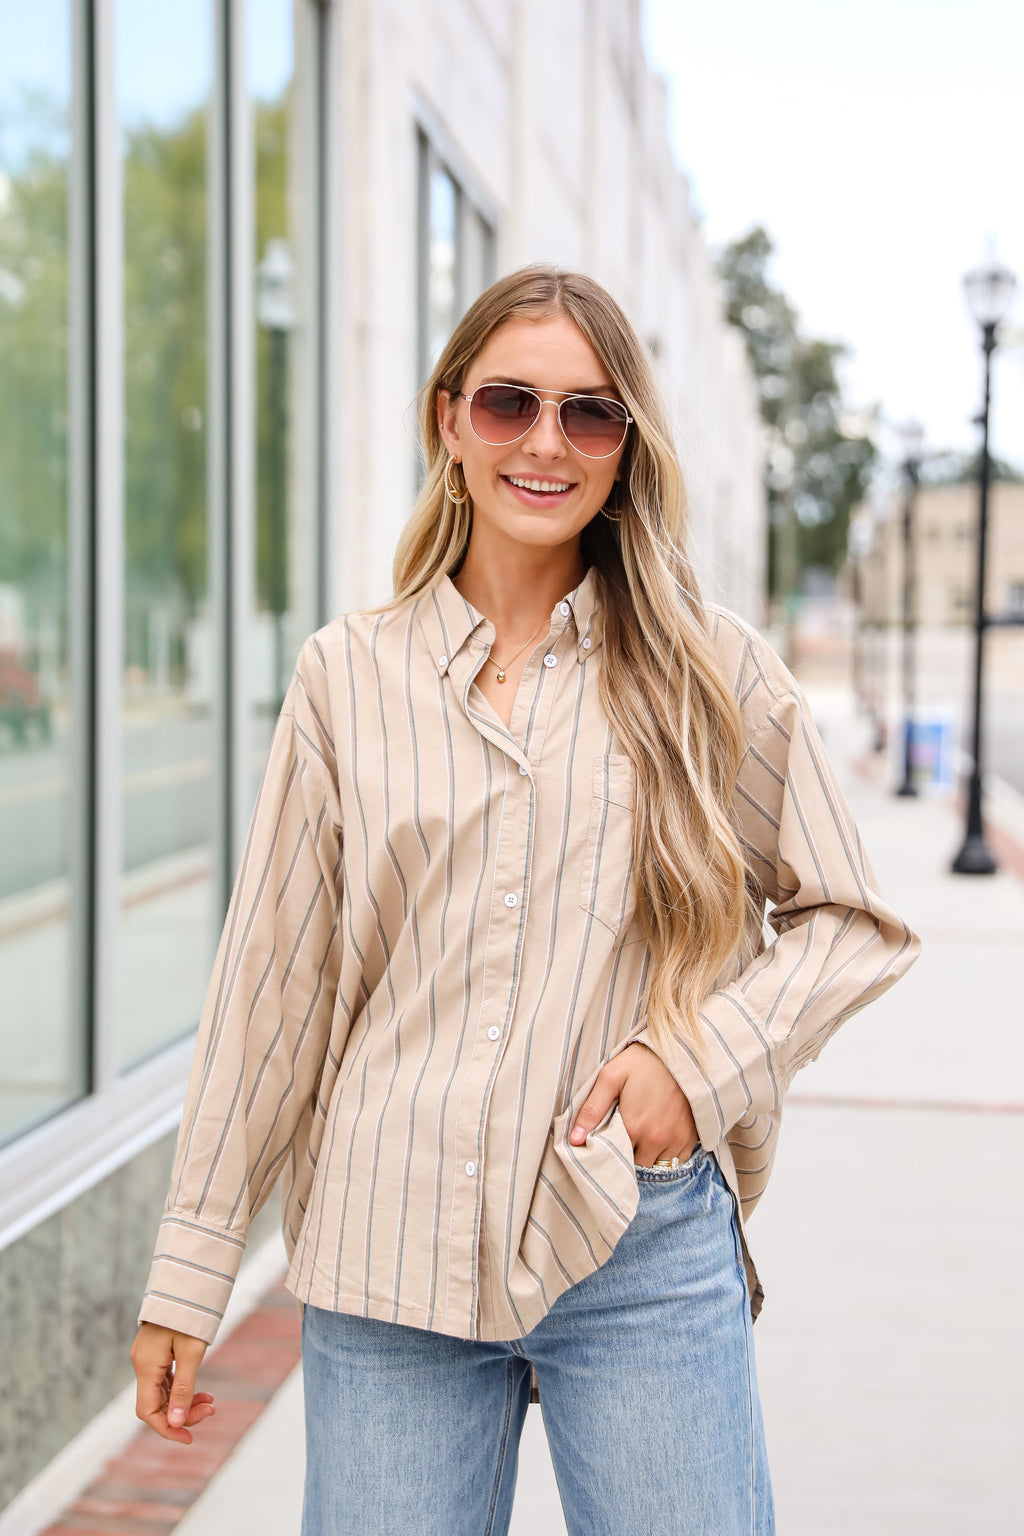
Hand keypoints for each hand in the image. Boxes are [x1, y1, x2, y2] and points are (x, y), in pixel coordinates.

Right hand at [130, 1322, 213, 1443]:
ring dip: (184, 1401)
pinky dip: (181, 1388)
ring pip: (162, 1392)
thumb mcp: (192, 1353)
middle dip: (182, 1413)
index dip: (168, 1428)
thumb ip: (185, 1389)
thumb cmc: (190, 1315)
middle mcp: (141, 1364)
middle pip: (156, 1404)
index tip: (190, 1437)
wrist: (186, 1282)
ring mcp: (147, 1358)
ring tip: (210, 1402)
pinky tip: (200, 1391)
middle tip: (211, 1410)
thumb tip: (178, 1423)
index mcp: (145, 1366)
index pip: (148, 1412)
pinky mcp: (155, 1352)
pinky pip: (165, 1380)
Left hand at [569, 1042, 697, 1165]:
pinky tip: (662, 1135)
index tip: (610, 1140)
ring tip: (644, 1134)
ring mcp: (676, 1140)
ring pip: (657, 1165)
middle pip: (636, 1164)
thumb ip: (591, 1110)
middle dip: (630, 1153)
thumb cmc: (642, 1062)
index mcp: (633, 1127)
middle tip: (627, 1134)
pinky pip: (677, 1160)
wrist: (680, 1052)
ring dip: (649, 1155)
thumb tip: (574, 1140)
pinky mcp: (691, 1137)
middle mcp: (656, 1140)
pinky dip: (668, 1153)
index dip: (611, 1150)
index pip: (615, 1158)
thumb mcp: (610, 1077)